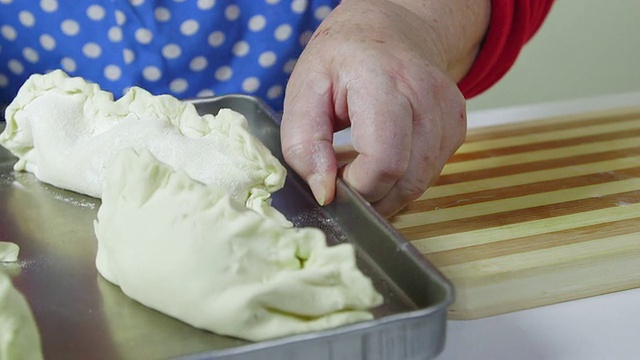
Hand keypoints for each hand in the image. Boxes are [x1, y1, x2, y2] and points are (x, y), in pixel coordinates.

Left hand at [280, 0, 488, 216]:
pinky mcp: (457, 125)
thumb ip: (303, 145)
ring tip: (362, 169)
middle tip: (345, 180)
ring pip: (422, 182)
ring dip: (388, 190)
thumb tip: (324, 193)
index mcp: (382, 80)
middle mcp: (425, 94)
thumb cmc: (341, 59)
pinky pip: (432, 173)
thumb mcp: (303, 92)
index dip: (357, 186)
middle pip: (407, 178)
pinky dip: (405, 179)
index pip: (384, 160)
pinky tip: (385, 159)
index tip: (334, 181)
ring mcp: (448, 111)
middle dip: (371, 195)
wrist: (387, 30)